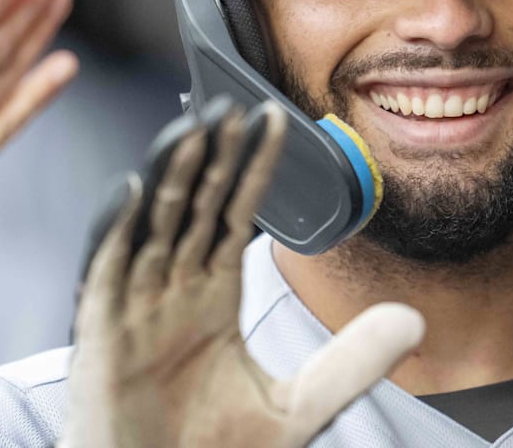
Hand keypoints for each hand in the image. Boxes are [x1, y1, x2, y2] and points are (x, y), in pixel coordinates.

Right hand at [63, 102, 424, 447]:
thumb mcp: (298, 406)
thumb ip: (351, 362)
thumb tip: (412, 320)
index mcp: (208, 302)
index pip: (232, 218)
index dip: (252, 171)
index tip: (273, 121)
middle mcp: (169, 295)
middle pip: (191, 209)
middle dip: (211, 158)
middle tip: (231, 105)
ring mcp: (133, 313)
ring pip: (153, 227)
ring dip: (169, 176)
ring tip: (192, 128)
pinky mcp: (100, 339)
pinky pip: (106, 274)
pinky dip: (117, 232)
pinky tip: (134, 191)